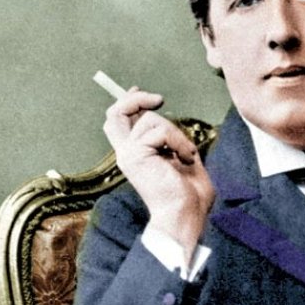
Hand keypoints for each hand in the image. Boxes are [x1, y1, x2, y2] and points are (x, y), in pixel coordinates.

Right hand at [103, 87, 214, 262]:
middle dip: (135, 99)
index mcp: (136, 154)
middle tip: (158, 98)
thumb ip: (170, 138)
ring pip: (150, 120)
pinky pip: (160, 131)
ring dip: (176, 133)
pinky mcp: (134, 156)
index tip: (140, 90)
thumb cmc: (189, 192)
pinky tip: (186, 159)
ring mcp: (128, 155)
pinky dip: (179, 142)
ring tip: (186, 154)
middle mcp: (126, 154)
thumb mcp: (181, 155)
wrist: (186, 213)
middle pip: (115, 114)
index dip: (127, 102)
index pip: (119, 122)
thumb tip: (165, 118)